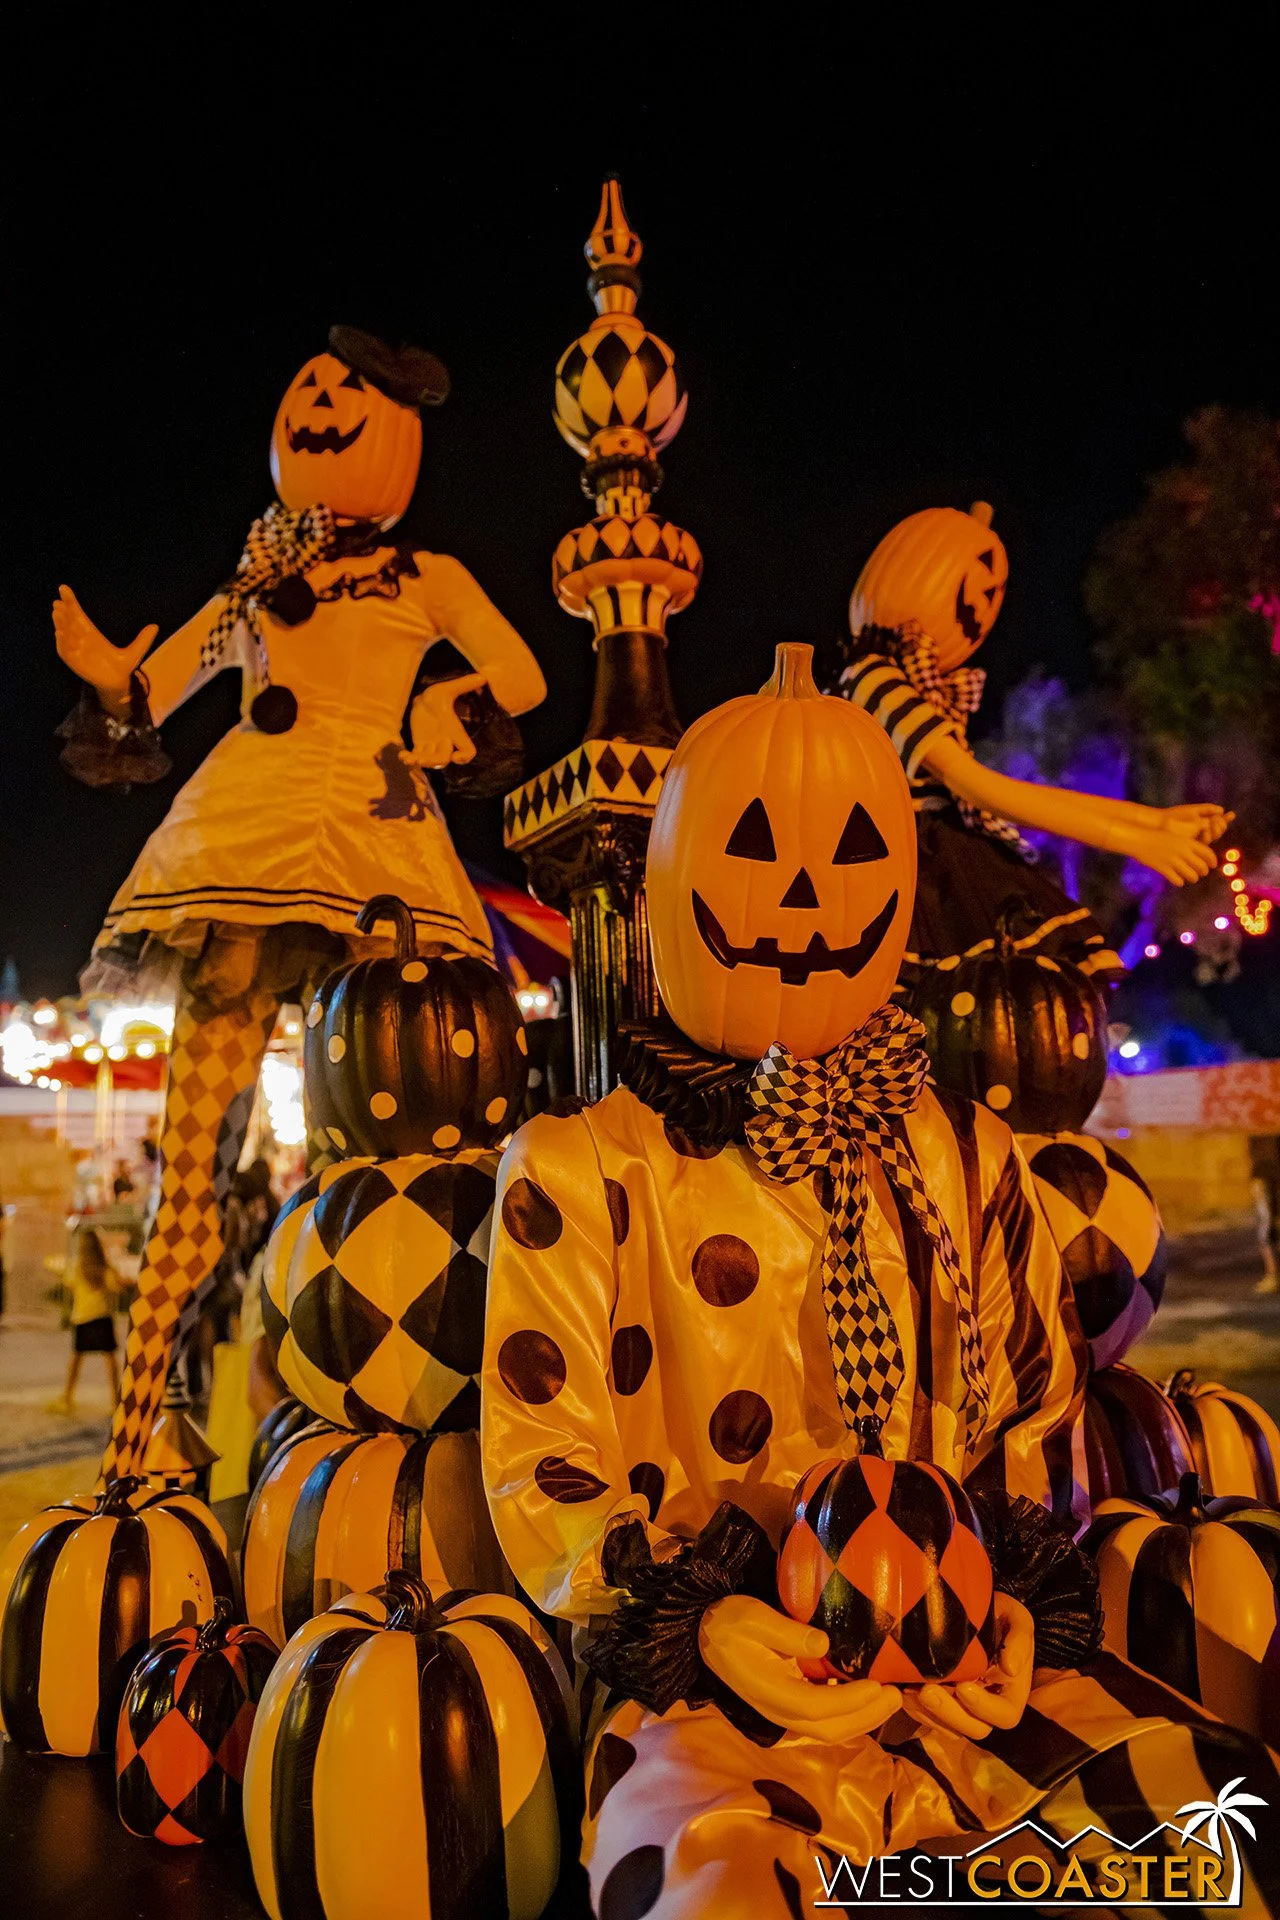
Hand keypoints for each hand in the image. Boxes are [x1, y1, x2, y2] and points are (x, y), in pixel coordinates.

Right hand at [53, 586, 156, 716]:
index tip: (63, 588)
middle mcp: (82, 639)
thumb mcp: (134, 653)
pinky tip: (60, 634)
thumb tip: (155, 626)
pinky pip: (65, 651)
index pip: (79, 614)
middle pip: (69, 622)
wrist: (117, 683)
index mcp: (93, 632)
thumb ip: (143, 640)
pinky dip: (62, 643)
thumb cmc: (122, 666)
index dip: (71, 601)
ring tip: (57, 613)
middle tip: (58, 602)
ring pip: (65, 634)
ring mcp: (77, 650)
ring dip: (61, 624)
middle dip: (63, 612)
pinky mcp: (74, 662)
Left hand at [408, 672, 487, 767]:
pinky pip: (416, 757)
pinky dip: (409, 759)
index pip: (467, 750)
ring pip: (429, 760)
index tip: (455, 757)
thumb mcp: (448, 689)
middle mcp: (445, 741)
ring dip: (420, 762)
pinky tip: (402, 756)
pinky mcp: (420, 745)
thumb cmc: (438, 695)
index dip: (464, 757)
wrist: (424, 699)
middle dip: (433, 761)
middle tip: (420, 759)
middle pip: (444, 760)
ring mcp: (432, 745)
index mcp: (454, 731)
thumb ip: (464, 684)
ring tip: (409, 759)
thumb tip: (483, 676)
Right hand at [698, 1595, 900, 1742]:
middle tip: (895, 1696)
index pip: (816, 1706)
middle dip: (866, 1716)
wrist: (704, 1637)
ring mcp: (782, 1714)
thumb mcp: (753, 1616)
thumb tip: (823, 1645)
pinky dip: (848, 1716)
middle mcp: (777, 1711)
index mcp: (769, 1690)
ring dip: (861, 1720)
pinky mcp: (787, 1709)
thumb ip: (786, 1631)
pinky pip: (822, 1723)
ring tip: (888, 1699)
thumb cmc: (728, 1622)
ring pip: (828, 1731)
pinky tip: (864, 1698)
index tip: (876, 1685)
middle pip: (828, 1729)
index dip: (850, 1701)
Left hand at [903, 1593, 1033, 1740]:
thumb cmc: (1000, 1615)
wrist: (976, 1608)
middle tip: (927, 1691)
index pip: (1004, 1715)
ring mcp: (964, 1708)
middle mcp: (989, 1707)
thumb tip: (1011, 1668)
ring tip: (910, 1690)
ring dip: (928, 1713)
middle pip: (974, 1728)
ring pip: (948, 1728)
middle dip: (949, 1713)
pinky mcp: (943, 1703)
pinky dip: (915, 1709)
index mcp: (1011, 1693)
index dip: (983, 1707)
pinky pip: (929, 1718)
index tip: (964, 1686)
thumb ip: (1018, 1640)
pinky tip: (902, 1690)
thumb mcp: (1016, 1618)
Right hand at [1117, 823, 1219, 884]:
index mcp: (1187, 842)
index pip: (1208, 854)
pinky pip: (1178, 880)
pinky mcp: (1164, 869)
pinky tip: (1177, 879)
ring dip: (1193, 878)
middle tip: (1201, 873)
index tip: (1213, 865)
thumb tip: (1200, 854)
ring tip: (1190, 877)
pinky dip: (1180, 881)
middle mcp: (1183, 852)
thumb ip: (1188, 844)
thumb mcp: (1176, 835)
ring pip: (1192, 876)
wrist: (1139, 838)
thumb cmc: (1158, 836)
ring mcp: (1173, 861)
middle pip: (1202, 867)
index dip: (1212, 861)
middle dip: (1203, 872)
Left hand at [1161, 803, 1232, 845]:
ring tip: (1212, 823)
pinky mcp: (1193, 846)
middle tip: (1217, 819)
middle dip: (1221, 824)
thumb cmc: (1175, 815)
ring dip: (1216, 830)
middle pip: (1219, 830)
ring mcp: (1198, 839)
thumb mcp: (1194, 810)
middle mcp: (1203, 832)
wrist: (1161, 823)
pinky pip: (1205, 842)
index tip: (1231, 814)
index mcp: (1204, 822)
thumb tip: (1223, 810)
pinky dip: (1208, 835)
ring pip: (1214, 837)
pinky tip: (1206, 829)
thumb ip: (1208, 809)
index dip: (1226, 819)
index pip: (1219, 822)